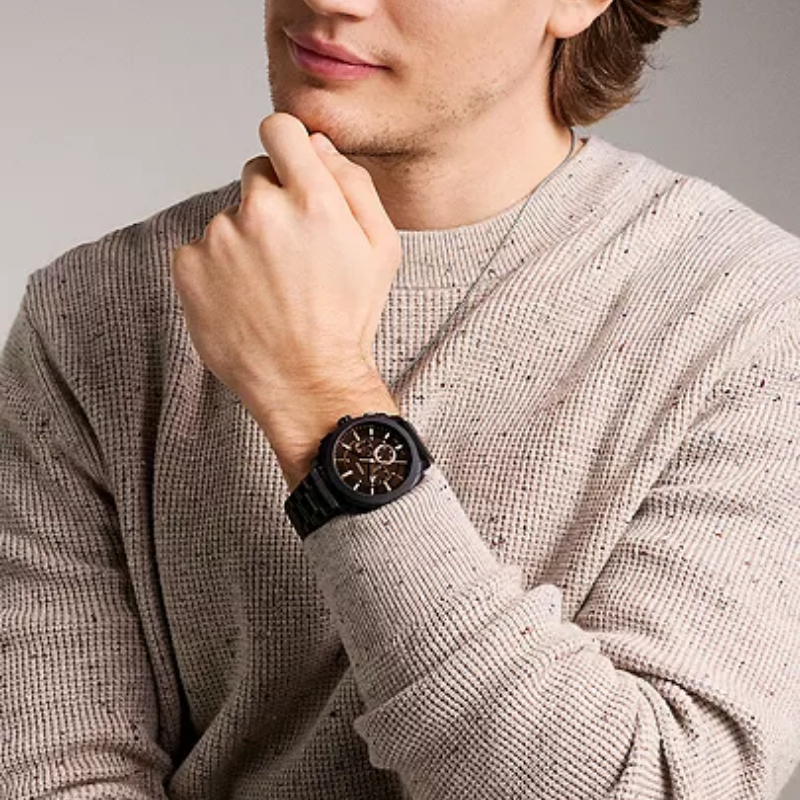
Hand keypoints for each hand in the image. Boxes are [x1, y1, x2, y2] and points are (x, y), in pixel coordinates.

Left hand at [169, 112, 401, 429]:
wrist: (306, 381)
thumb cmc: (347, 319)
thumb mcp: (381, 250)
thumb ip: (354, 184)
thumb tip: (317, 144)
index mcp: (313, 199)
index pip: (280, 129)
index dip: (287, 146)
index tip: (290, 169)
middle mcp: (262, 210)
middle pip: (255, 175)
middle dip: (272, 204)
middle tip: (291, 256)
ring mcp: (220, 238)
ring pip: (229, 219)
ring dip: (245, 242)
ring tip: (269, 289)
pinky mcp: (190, 266)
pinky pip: (201, 249)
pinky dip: (218, 269)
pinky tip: (243, 300)